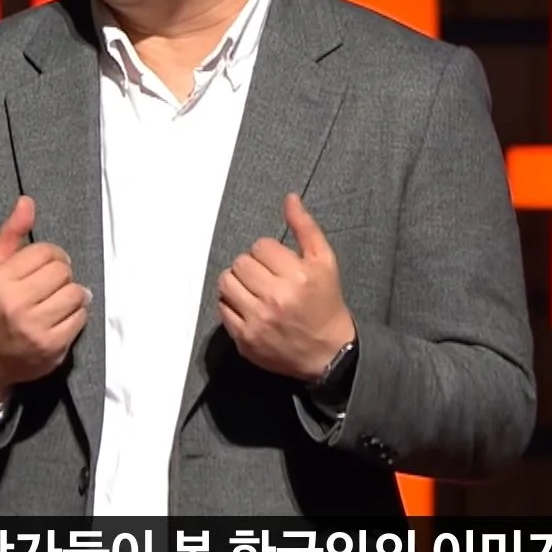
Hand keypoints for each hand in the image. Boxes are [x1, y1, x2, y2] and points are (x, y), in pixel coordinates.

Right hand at [0, 196, 89, 400]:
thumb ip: (10, 234)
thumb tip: (27, 201)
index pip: (45, 252)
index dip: (50, 255)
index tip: (43, 265)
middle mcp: (15, 305)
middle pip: (63, 271)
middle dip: (61, 274)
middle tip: (50, 284)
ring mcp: (34, 329)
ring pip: (77, 294)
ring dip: (72, 294)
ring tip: (56, 300)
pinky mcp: (51, 348)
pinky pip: (81, 319)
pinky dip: (76, 315)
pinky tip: (60, 317)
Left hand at [218, 193, 355, 382]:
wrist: (329, 353)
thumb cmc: (326, 304)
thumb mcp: (325, 262)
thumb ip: (305, 228)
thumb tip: (289, 198)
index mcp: (297, 276)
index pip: (261, 246)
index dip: (269, 253)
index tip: (279, 264)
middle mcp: (276, 298)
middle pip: (241, 263)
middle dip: (252, 266)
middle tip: (265, 277)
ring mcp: (258, 321)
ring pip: (226, 283)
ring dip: (237, 282)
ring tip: (253, 289)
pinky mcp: (246, 339)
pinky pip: (222, 309)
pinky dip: (231, 304)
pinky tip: (248, 306)